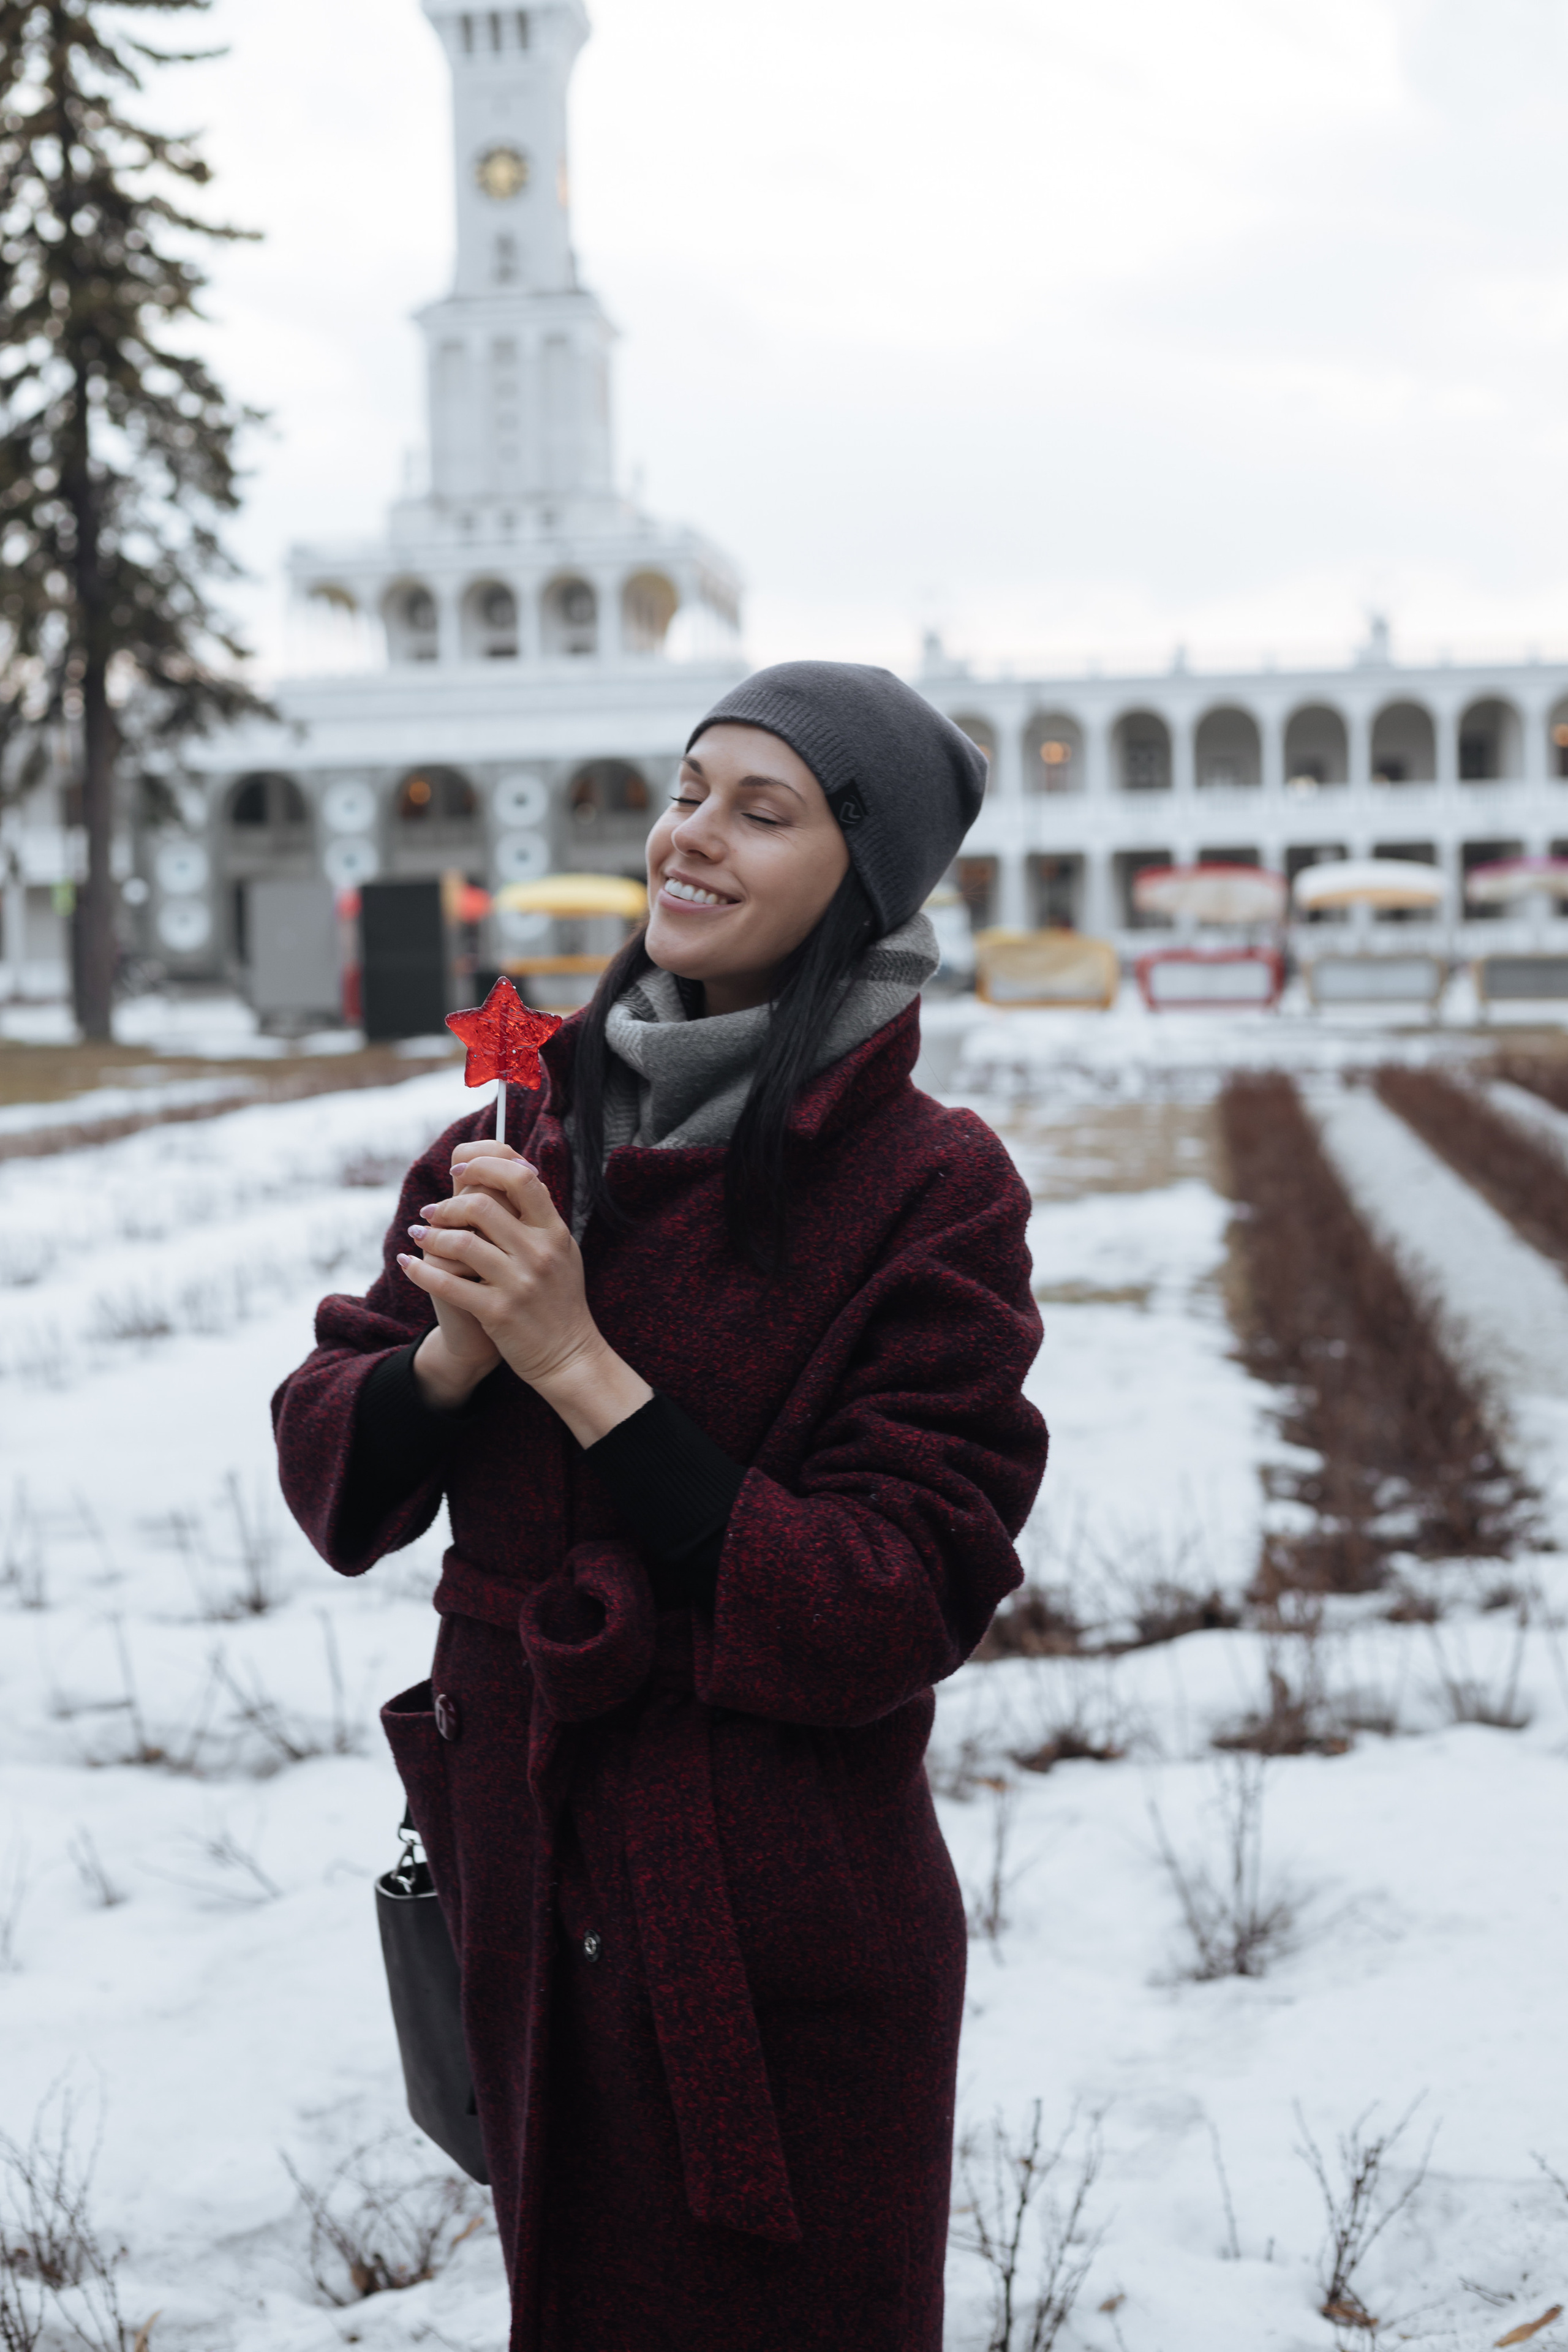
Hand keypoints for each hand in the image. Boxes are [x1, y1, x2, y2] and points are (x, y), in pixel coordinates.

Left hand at [399, 1143, 651, 1444]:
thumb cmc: (560, 1302)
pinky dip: (421, 1271)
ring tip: (419, 1234)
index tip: (460, 1171)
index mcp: (555, 1232)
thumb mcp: (563, 1253)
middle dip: (447, 1204)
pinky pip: (448, 1283)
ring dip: (431, 1234)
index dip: (486, 1165)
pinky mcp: (498, 1312)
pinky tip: (409, 1264)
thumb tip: (516, 1173)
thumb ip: (540, 1218)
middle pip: (483, 1204)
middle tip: (430, 1211)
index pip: (522, 1178)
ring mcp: (519, 1283)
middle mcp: (539, 1253)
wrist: (570, 1356)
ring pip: (461, 1242)